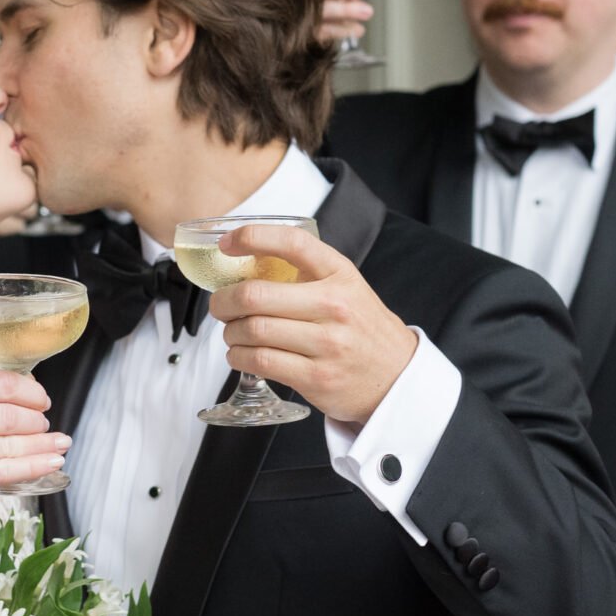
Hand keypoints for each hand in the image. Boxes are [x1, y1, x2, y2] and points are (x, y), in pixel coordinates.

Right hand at [0, 363, 67, 511]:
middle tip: (46, 424)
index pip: (4, 384)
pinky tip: (52, 463)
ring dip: (44, 446)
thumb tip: (25, 396)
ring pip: (12, 445)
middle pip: (12, 416)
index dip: (32, 394)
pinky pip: (3, 473)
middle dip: (37, 422)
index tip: (42, 400)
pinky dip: (34, 467)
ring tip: (60, 444)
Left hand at [207, 224, 418, 425]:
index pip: (293, 243)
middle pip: (256, 295)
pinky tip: (241, 354)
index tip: (227, 243)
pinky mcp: (316, 378)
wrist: (397, 376)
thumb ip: (306, 272)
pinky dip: (238, 357)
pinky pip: (260, 362)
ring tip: (233, 333)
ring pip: (252, 331)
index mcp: (340, 274)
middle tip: (219, 305)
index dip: (253, 237)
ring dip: (229, 333)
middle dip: (223, 301)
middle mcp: (334, 306)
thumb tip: (246, 260)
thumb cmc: (361, 328)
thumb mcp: (345, 287)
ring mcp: (326, 344)